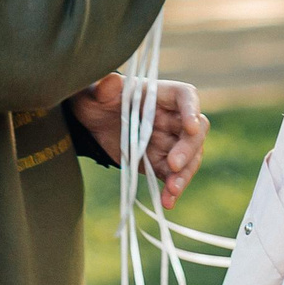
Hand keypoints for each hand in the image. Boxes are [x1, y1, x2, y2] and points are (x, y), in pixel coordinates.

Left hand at [67, 75, 210, 202]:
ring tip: (172, 190)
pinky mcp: (160, 163)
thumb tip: (110, 81)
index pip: (186, 96)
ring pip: (190, 157)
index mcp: (160, 94)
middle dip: (188, 148)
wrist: (88, 123)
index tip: (191, 126)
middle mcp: (171, 117)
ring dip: (185, 174)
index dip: (192, 110)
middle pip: (195, 131)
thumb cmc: (95, 99)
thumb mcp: (94, 92)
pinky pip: (173, 177)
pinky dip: (172, 190)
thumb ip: (103, 88)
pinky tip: (166, 203)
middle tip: (173, 165)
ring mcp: (169, 141)